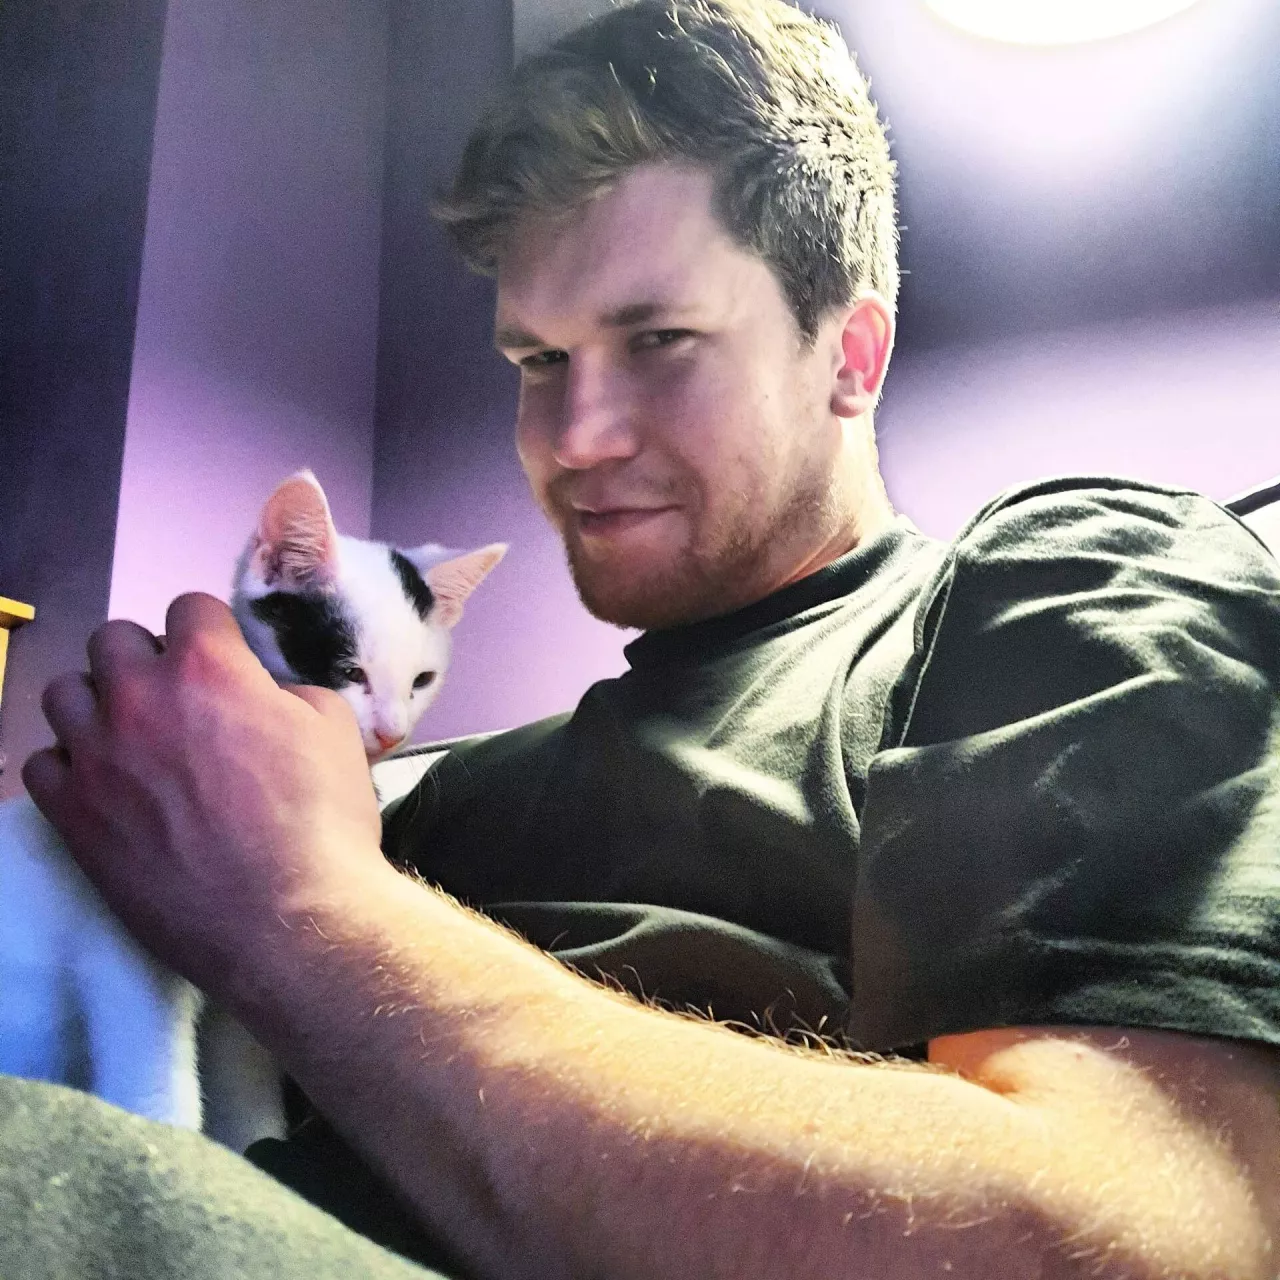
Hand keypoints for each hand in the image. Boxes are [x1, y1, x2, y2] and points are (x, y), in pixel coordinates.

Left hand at [22, 593, 385, 1005]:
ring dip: (98, 705)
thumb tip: (260, 696)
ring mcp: (96, 755)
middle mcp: (139, 697)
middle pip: (112, 639)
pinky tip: (106, 787)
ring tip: (131, 740)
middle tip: (177, 701)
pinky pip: (41, 763)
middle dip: (145, 659)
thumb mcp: (334, 730)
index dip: (211, 632)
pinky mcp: (70, 814)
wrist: (289, 919)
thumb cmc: (324, 820)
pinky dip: (71, 766)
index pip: (188, 606)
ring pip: (64, 694)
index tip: (224, 661)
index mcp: (209, 666)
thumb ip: (285, 693)